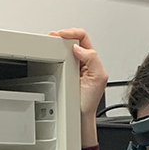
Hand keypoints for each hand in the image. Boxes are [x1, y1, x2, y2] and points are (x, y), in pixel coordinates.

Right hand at [49, 28, 107, 146]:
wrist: (79, 116)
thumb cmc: (89, 101)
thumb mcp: (99, 78)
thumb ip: (92, 59)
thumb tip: (78, 48)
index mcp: (92, 60)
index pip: (83, 38)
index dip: (73, 33)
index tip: (62, 35)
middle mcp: (82, 61)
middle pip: (72, 40)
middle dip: (62, 36)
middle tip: (52, 38)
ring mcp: (71, 67)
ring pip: (63, 49)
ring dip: (56, 44)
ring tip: (50, 43)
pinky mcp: (62, 73)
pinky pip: (57, 59)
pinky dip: (53, 54)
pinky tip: (50, 54)